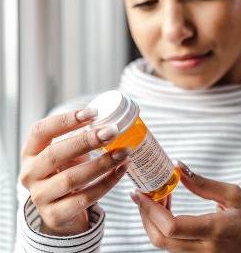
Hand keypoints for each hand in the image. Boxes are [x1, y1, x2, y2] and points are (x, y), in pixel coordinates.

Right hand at [20, 108, 129, 235]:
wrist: (61, 210)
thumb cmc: (66, 172)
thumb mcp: (67, 153)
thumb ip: (80, 139)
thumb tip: (108, 123)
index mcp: (31, 153)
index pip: (40, 131)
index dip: (66, 120)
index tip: (93, 113)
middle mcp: (30, 174)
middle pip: (55, 154)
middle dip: (86, 141)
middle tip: (112, 131)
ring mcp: (40, 197)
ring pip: (71, 178)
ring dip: (101, 163)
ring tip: (123, 152)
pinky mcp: (55, 215)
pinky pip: (85, 198)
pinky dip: (107, 183)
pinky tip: (121, 170)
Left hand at [130, 161, 240, 252]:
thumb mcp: (232, 194)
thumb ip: (202, 183)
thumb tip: (178, 167)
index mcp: (214, 230)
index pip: (172, 226)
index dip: (150, 210)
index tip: (139, 193)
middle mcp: (204, 250)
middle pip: (160, 239)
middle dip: (145, 215)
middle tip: (142, 194)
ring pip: (163, 244)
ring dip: (152, 221)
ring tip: (157, 198)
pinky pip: (172, 246)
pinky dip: (162, 228)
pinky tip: (166, 211)